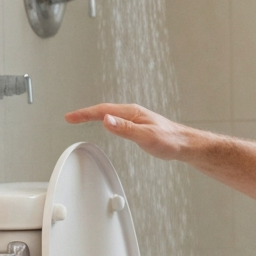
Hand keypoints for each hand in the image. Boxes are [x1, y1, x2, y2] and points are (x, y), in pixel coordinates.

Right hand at [65, 103, 190, 160]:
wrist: (184, 144)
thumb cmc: (169, 140)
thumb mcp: (146, 136)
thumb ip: (125, 129)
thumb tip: (106, 121)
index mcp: (131, 113)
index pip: (102, 111)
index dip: (84, 114)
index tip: (70, 117)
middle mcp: (132, 113)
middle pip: (103, 110)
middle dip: (85, 113)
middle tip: (70, 118)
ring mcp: (135, 119)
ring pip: (109, 115)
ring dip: (94, 116)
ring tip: (81, 119)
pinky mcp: (138, 126)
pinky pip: (116, 121)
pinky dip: (105, 121)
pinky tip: (105, 125)